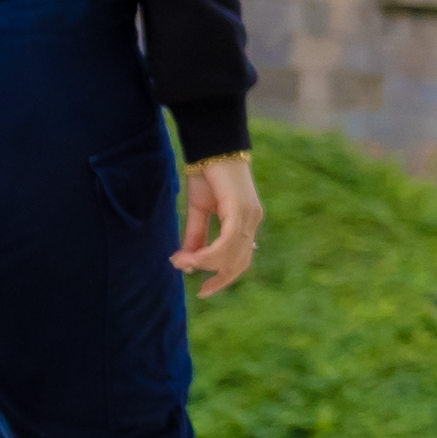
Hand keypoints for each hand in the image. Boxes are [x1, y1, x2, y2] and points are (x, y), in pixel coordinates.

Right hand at [174, 151, 262, 295]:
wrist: (211, 147)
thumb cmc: (206, 174)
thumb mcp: (199, 210)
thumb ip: (197, 234)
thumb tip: (188, 260)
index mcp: (247, 222)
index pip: (241, 259)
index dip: (224, 277)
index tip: (205, 290)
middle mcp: (253, 221)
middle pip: (239, 262)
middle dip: (219, 279)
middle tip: (199, 289)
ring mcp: (250, 216)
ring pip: (232, 254)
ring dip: (206, 264)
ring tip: (182, 263)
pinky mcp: (241, 210)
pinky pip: (228, 241)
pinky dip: (210, 253)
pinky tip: (193, 258)